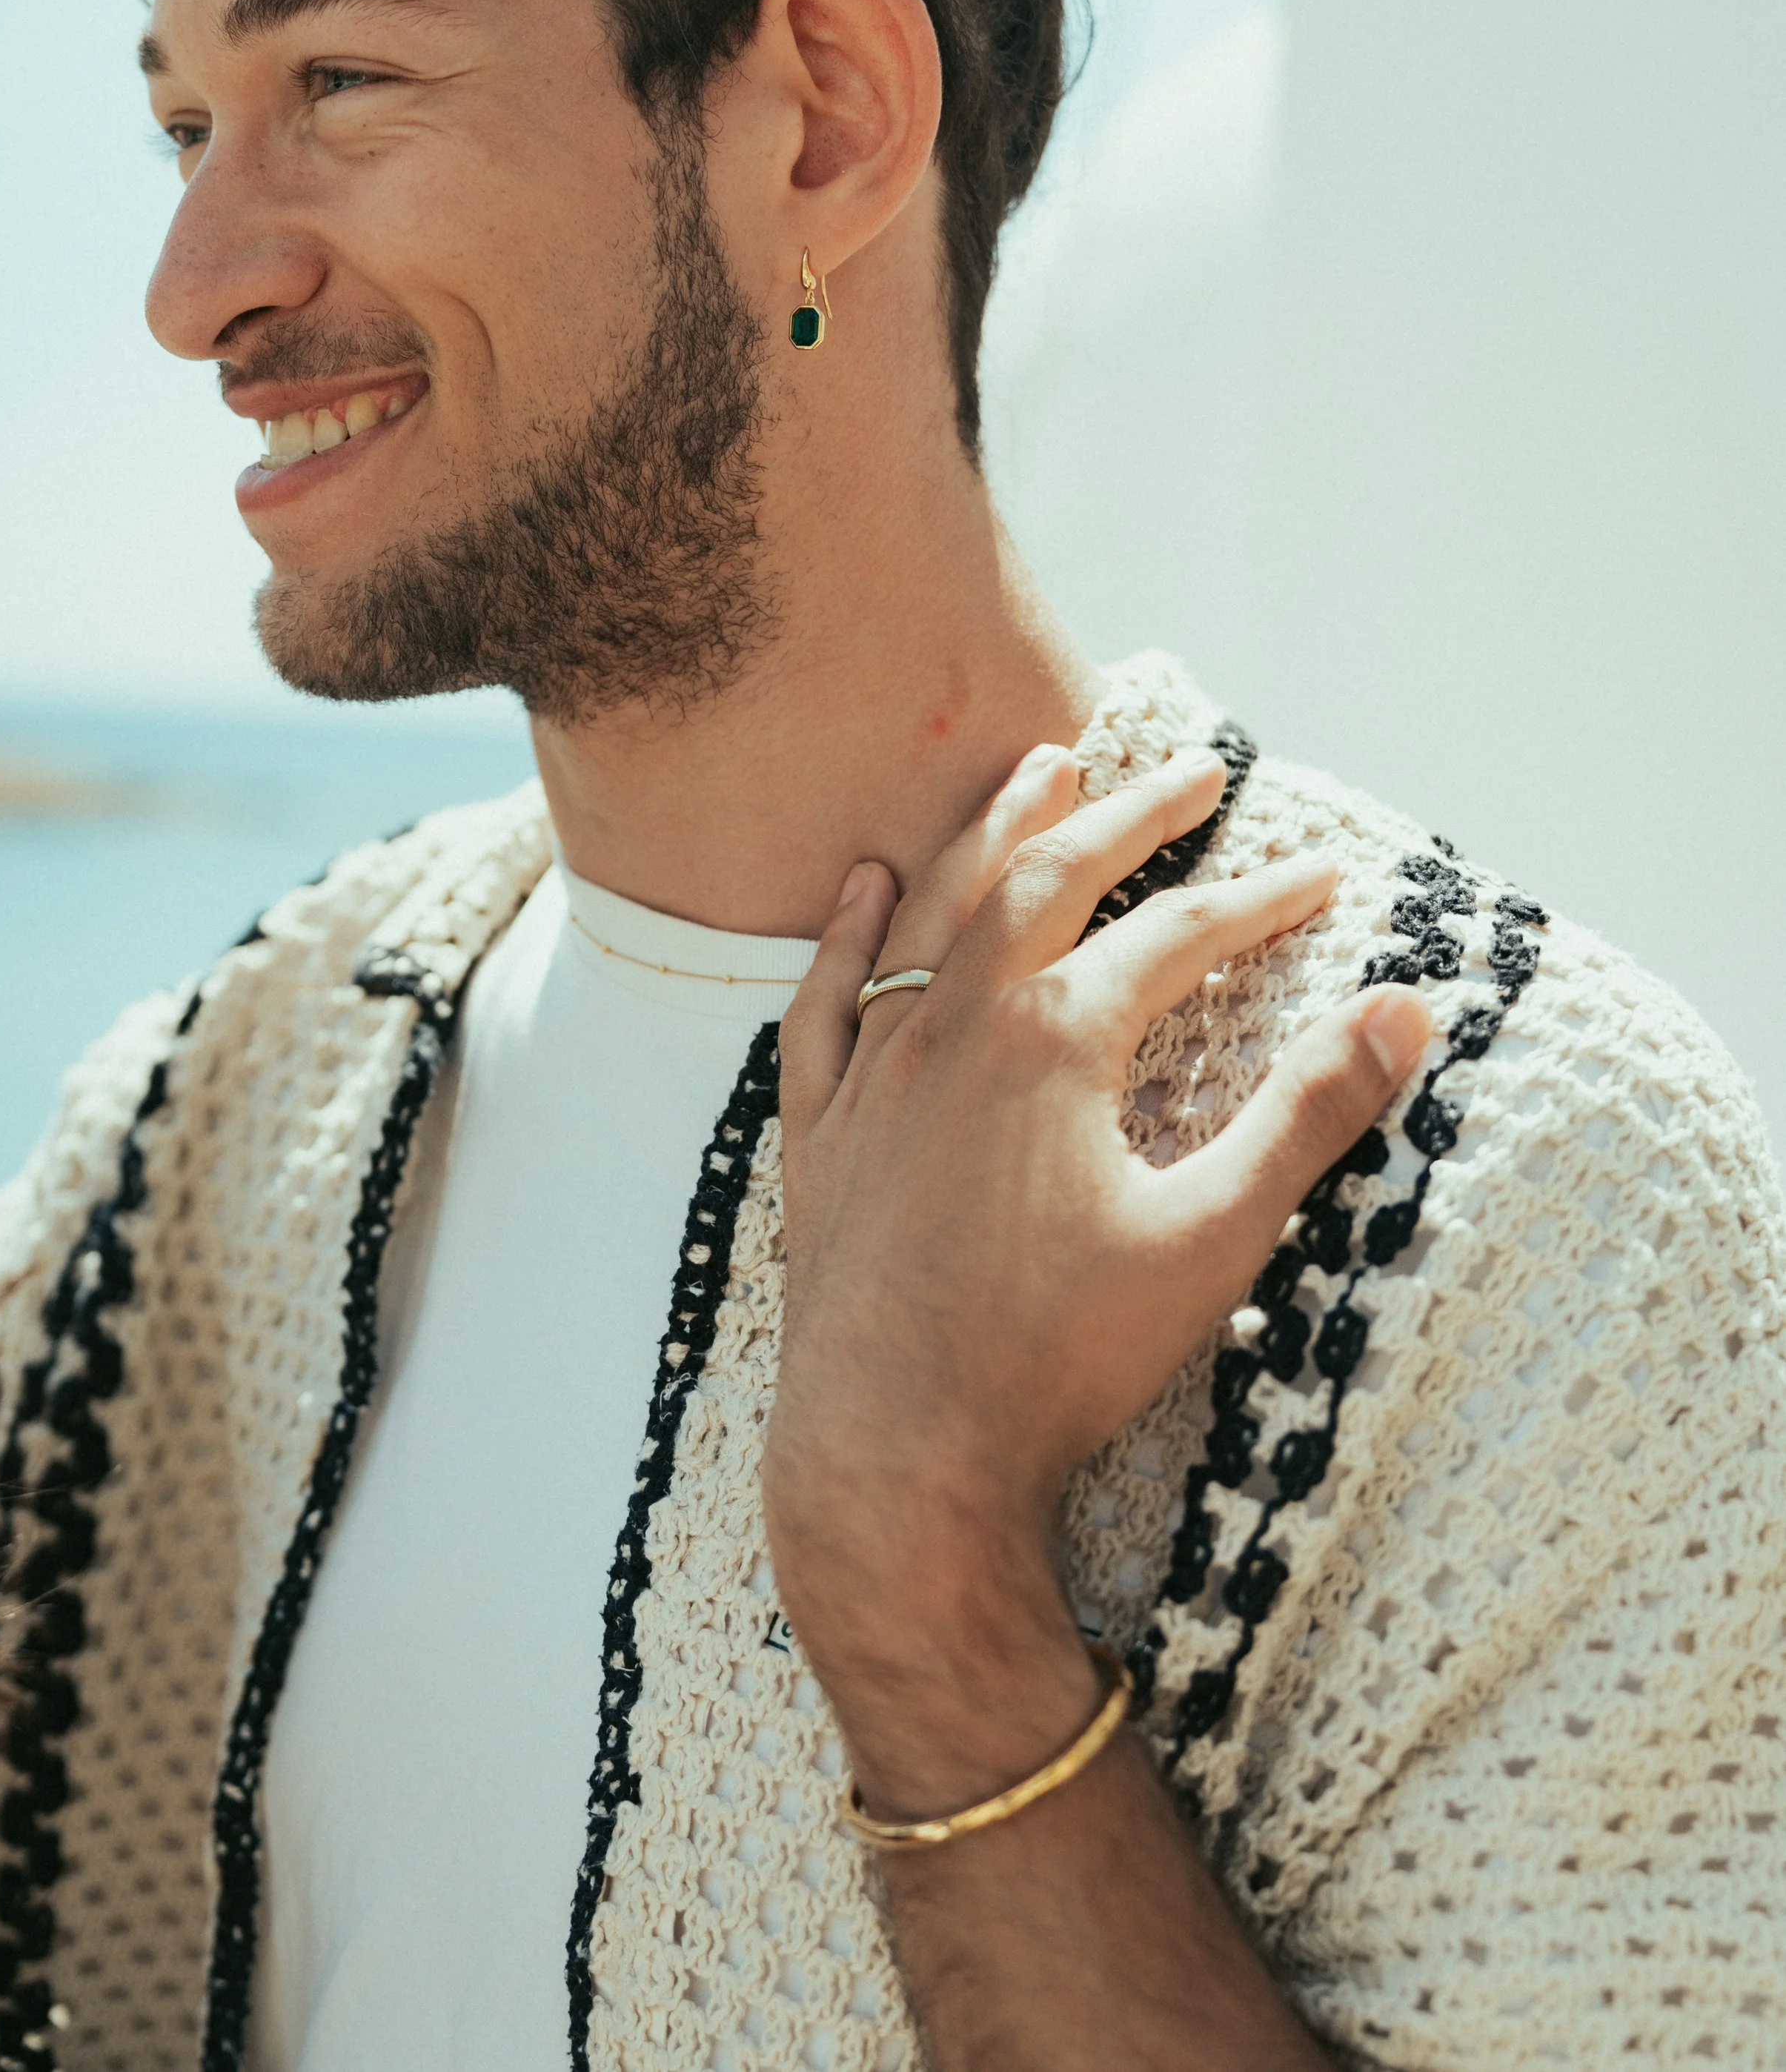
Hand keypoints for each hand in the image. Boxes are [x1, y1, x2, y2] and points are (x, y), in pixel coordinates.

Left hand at [767, 741, 1430, 1814]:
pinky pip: (826, 1005)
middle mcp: (956, 1030)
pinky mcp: (822, 1133)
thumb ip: (1308, 1115)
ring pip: (935, 915)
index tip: (1326, 872)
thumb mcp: (1213, 1237)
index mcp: (1056, 1039)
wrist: (894, 1463)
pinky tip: (870, 888)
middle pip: (1050, 879)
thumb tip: (1406, 1010)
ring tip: (1038, 766)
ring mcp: (877, 1076)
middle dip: (1129, 814)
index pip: (1179, 935)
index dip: (1263, 900)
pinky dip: (851, 937)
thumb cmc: (1056, 1359)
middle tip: (1193, 769)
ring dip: (992, 832)